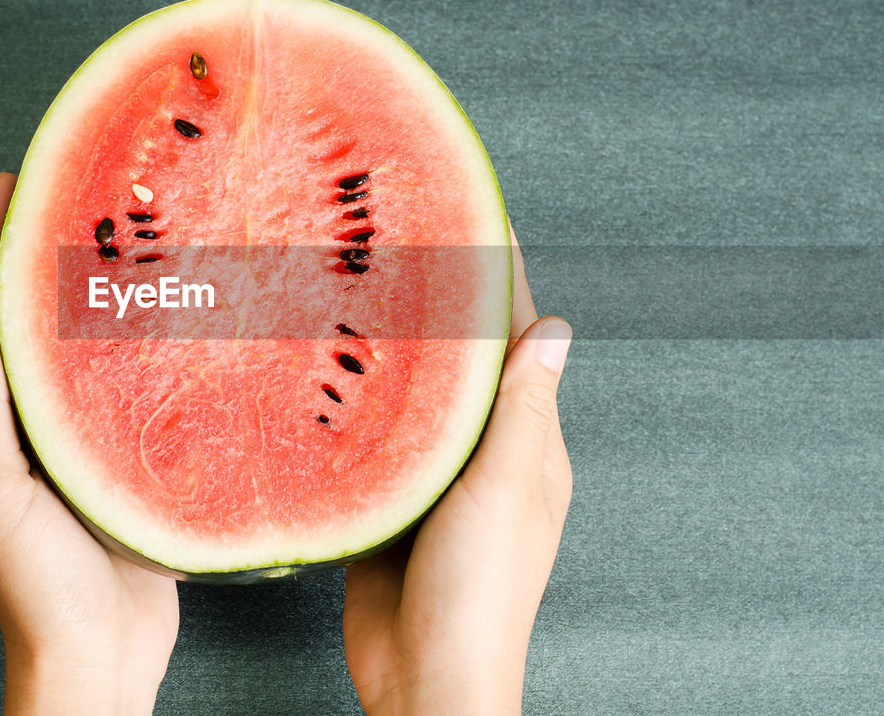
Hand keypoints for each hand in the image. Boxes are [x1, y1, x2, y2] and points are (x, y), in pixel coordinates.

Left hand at [0, 174, 178, 715]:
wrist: (97, 659)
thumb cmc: (38, 591)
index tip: (13, 185)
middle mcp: (39, 420)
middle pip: (41, 317)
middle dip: (51, 252)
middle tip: (82, 191)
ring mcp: (88, 438)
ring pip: (92, 346)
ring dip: (104, 291)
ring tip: (135, 234)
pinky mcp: (132, 460)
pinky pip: (139, 388)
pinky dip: (151, 346)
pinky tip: (180, 319)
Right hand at [343, 228, 572, 715]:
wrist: (427, 680)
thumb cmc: (480, 594)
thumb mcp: (506, 489)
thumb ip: (524, 409)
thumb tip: (555, 327)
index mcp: (528, 444)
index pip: (517, 340)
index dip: (501, 278)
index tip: (480, 214)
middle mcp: (485, 453)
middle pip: (464, 359)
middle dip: (442, 299)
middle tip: (403, 236)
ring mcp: (435, 478)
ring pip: (415, 395)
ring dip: (396, 345)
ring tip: (361, 284)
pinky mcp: (391, 504)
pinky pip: (377, 439)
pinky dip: (359, 400)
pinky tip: (327, 371)